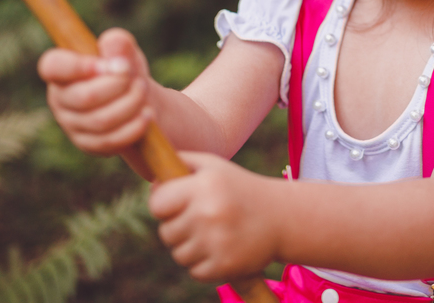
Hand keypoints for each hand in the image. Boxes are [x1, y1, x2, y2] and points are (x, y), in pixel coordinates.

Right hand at [37, 27, 154, 155]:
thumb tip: (114, 48)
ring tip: (144, 91)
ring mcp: (72, 124)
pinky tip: (147, 114)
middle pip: (85, 97)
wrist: (139, 99)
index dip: (76, 66)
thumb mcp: (124, 51)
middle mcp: (60, 98)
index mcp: (62, 70)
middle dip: (118, 86)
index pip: (52, 66)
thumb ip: (118, 43)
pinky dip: (133, 126)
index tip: (105, 65)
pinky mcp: (88, 144)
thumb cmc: (125, 70)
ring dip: (130, 104)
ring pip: (100, 120)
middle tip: (138, 79)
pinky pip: (110, 140)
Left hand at [149, 152, 279, 282]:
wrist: (281, 217)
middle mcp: (209, 212)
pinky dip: (204, 264)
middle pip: (165, 232)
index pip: (158, 203)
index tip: (177, 204)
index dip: (164, 204)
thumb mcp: (213, 166)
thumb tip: (151, 183)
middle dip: (178, 227)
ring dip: (191, 247)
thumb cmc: (239, 188)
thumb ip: (180, 162)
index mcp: (204, 185)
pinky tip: (222, 248)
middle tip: (201, 219)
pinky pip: (194, 271)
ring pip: (178, 254)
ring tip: (214, 233)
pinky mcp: (223, 266)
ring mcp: (216, 241)